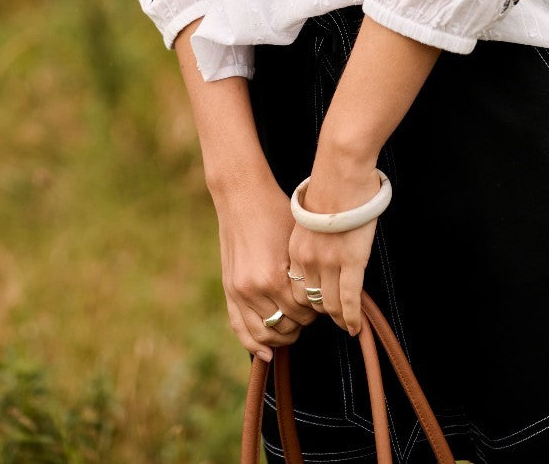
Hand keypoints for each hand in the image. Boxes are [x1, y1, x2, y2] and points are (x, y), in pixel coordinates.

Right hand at [214, 173, 318, 361]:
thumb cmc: (275, 212)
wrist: (241, 196)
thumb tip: (319, 298)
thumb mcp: (295, 242)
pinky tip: (267, 352)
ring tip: (292, 326)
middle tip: (308, 311)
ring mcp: (238, 292)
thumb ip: (304, 274)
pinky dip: (254, 344)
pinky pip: (240, 329)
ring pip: (263, 335)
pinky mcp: (229, 290)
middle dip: (300, 323)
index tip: (320, 301)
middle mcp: (254, 290)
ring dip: (280, 336)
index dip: (315, 309)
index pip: (303, 313)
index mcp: (274, 278)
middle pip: (285, 327)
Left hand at [288, 163, 382, 336]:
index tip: (314, 306)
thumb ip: (309, 239)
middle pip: (308, 301)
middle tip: (330, 318)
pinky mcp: (350, 261)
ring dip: (337, 317)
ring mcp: (328, 262)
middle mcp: (307, 260)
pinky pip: (348, 300)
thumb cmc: (329, 187)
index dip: (305, 301)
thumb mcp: (308, 218)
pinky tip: (354, 327)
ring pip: (328, 305)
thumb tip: (315, 251)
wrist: (340, 172)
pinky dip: (351, 317)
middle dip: (319, 313)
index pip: (295, 288)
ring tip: (344, 324)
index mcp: (294, 249)